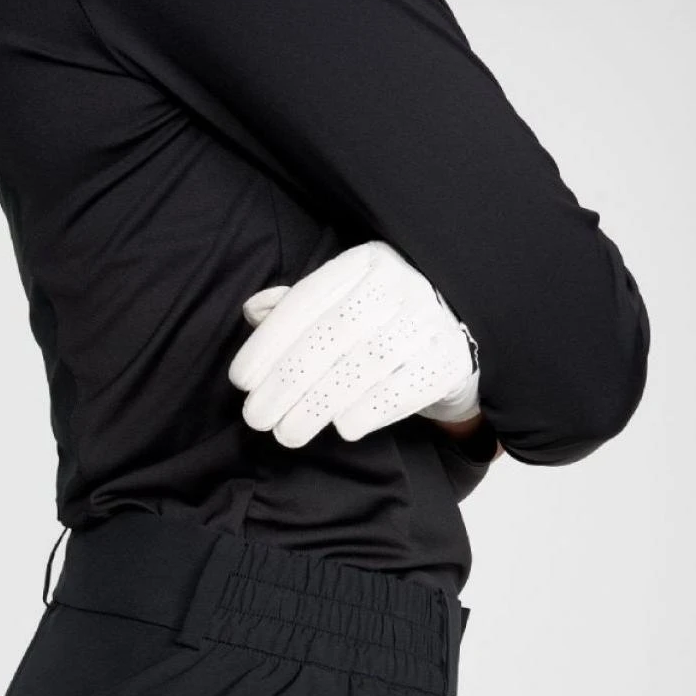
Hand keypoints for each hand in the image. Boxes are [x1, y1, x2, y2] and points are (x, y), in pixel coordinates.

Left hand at [229, 243, 479, 447]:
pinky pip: (404, 388)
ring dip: (319, 404)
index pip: (309, 300)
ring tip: (287, 433)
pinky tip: (341, 428)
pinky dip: (370, 410)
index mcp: (365, 263)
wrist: (455, 334)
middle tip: (256, 417)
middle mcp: (400, 284)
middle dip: (289, 380)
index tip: (241, 380)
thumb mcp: (339, 299)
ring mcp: (430, 320)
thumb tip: (252, 311)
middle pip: (334, 335)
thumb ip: (294, 305)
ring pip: (365, 365)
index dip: (271, 342)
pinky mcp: (450, 358)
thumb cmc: (379, 319)